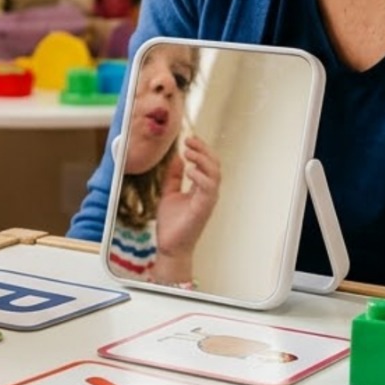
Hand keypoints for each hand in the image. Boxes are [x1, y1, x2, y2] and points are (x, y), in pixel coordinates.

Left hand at [156, 136, 221, 257]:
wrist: (170, 246)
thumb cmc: (172, 224)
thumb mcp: (169, 193)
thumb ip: (173, 177)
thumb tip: (176, 158)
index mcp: (201, 188)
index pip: (207, 163)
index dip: (201, 149)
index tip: (188, 139)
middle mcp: (208, 193)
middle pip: (214, 165)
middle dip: (204, 150)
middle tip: (189, 141)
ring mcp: (208, 201)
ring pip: (215, 174)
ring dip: (203, 160)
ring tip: (188, 153)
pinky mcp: (204, 209)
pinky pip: (209, 189)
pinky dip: (201, 177)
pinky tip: (189, 170)